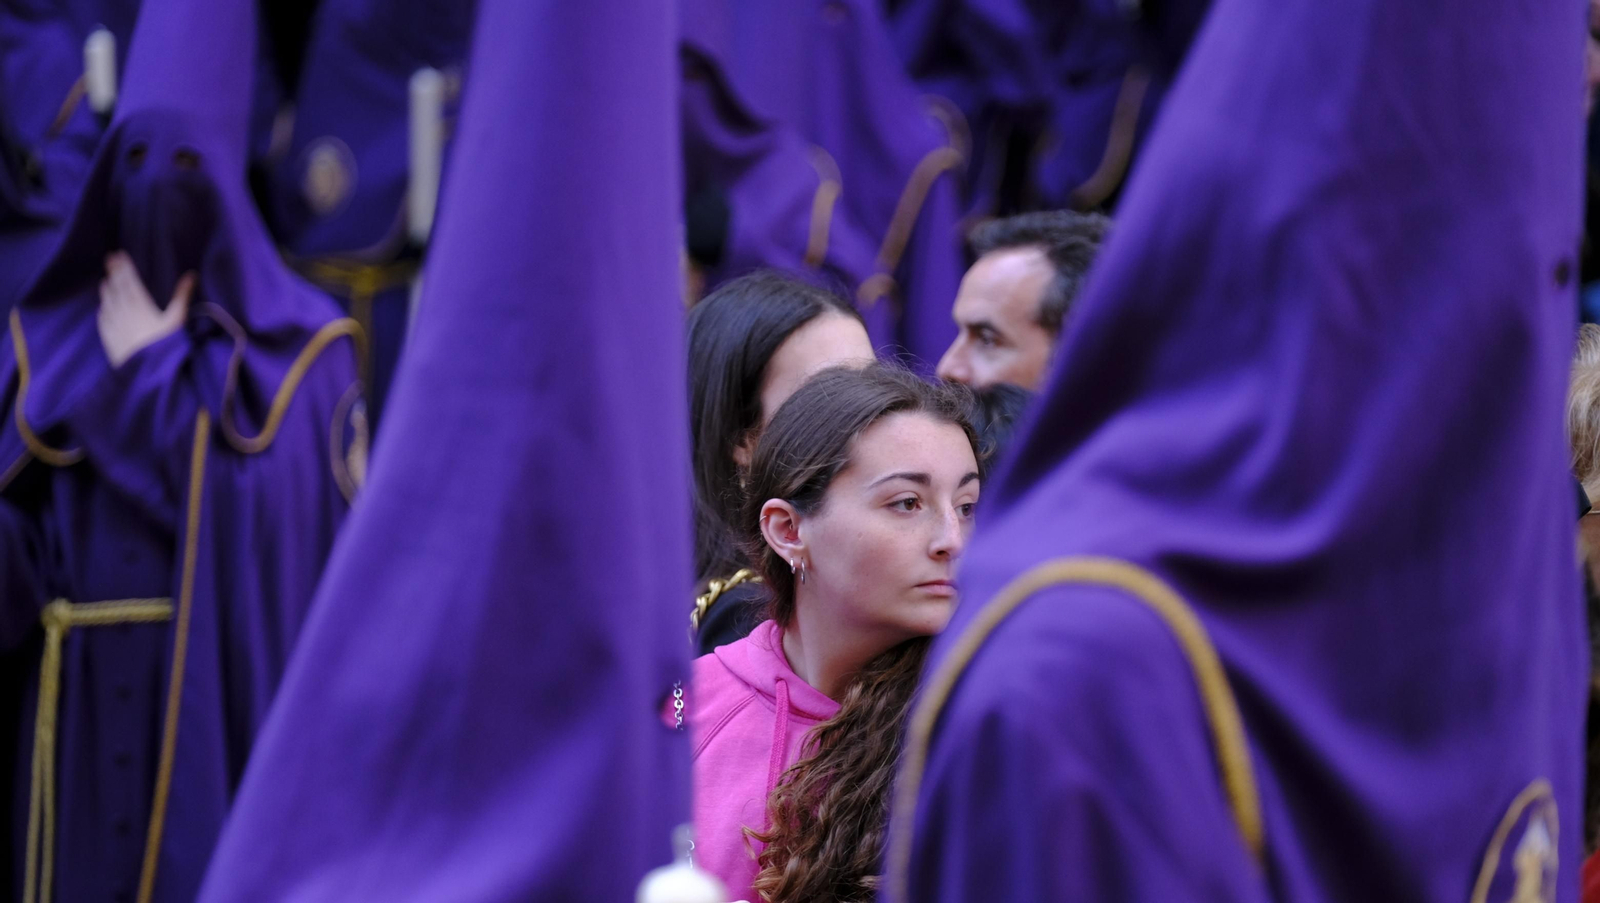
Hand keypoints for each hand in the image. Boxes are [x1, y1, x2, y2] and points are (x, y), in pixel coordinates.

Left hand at [97, 251, 192, 367]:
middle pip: (116, 288)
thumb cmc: (165, 344)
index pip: (130, 281)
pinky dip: (103, 311)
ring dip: (106, 291)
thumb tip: (191, 275)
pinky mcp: (110, 339)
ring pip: (107, 303)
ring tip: (104, 281)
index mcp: (140, 304)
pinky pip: (103, 321)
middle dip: (113, 273)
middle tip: (108, 260)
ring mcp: (114, 325)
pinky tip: (102, 309)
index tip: (118, 255)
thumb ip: (182, 296)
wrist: (147, 371)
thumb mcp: (178, 319)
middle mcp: (123, 311)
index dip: (124, 267)